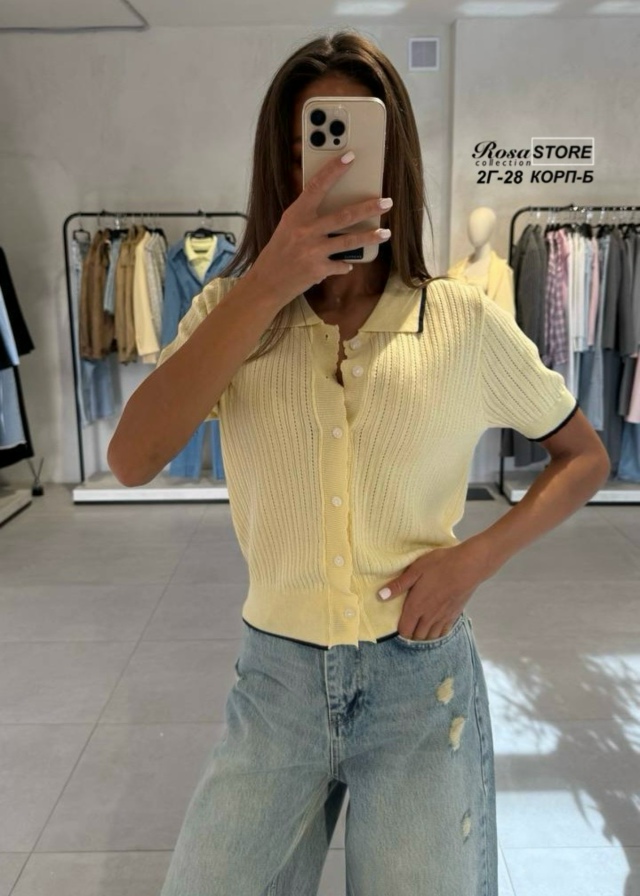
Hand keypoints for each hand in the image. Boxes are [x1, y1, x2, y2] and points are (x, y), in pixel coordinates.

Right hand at [248, 152, 391, 309]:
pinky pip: (341, 265)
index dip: (334, 170)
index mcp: (296, 214)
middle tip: (387, 202)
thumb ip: (307, 216)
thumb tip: (332, 207)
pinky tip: (348, 265)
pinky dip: (346, 265)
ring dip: (370, 237)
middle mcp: (306, 230)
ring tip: (386, 233)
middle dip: (369, 208)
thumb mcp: (288, 227)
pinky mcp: (319, 270)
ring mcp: (313, 250)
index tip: (350, 156)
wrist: (267, 282)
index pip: (317, 186)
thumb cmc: (279, 252)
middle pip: (344, 215)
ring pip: (349, 241)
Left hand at [377, 541, 488, 640]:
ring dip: (423, 635)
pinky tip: (435, 625)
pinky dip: (437, 633)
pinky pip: (443, 632)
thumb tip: (380, 596)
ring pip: (430, 637)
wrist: (468, 566)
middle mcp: (429, 617)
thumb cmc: (440, 564)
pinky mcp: (454, 615)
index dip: (399, 630)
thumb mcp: (415, 570)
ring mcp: (443, 618)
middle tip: (408, 624)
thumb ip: (398, 585)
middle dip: (410, 634)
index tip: (398, 621)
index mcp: (416, 607)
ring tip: (420, 626)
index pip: (404, 630)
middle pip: (417, 637)